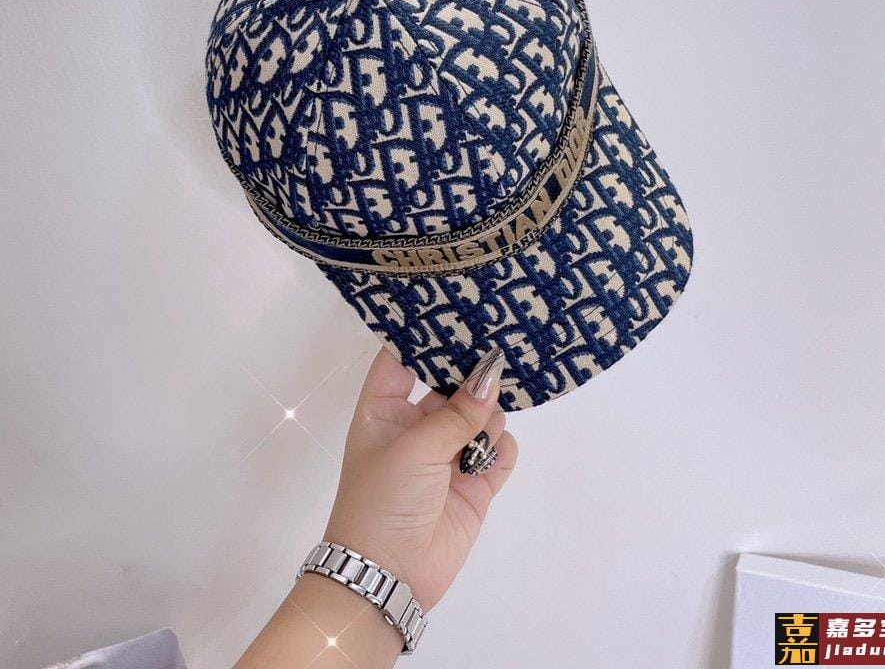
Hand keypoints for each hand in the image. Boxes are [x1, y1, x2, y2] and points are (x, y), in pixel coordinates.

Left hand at [322, 345, 517, 611]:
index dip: (423, 336)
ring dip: (486, 417)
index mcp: (384, 409)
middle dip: (472, 372)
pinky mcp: (475, 483)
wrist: (390, 576)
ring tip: (480, 433)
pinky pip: (500, 450)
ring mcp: (447, 454)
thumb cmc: (383, 500)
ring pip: (482, 414)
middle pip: (450, 383)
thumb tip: (491, 373)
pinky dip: (501, 448)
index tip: (455, 307)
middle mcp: (416, 425)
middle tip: (501, 345)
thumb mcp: (414, 448)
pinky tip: (491, 455)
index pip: (402, 359)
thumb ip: (458, 413)